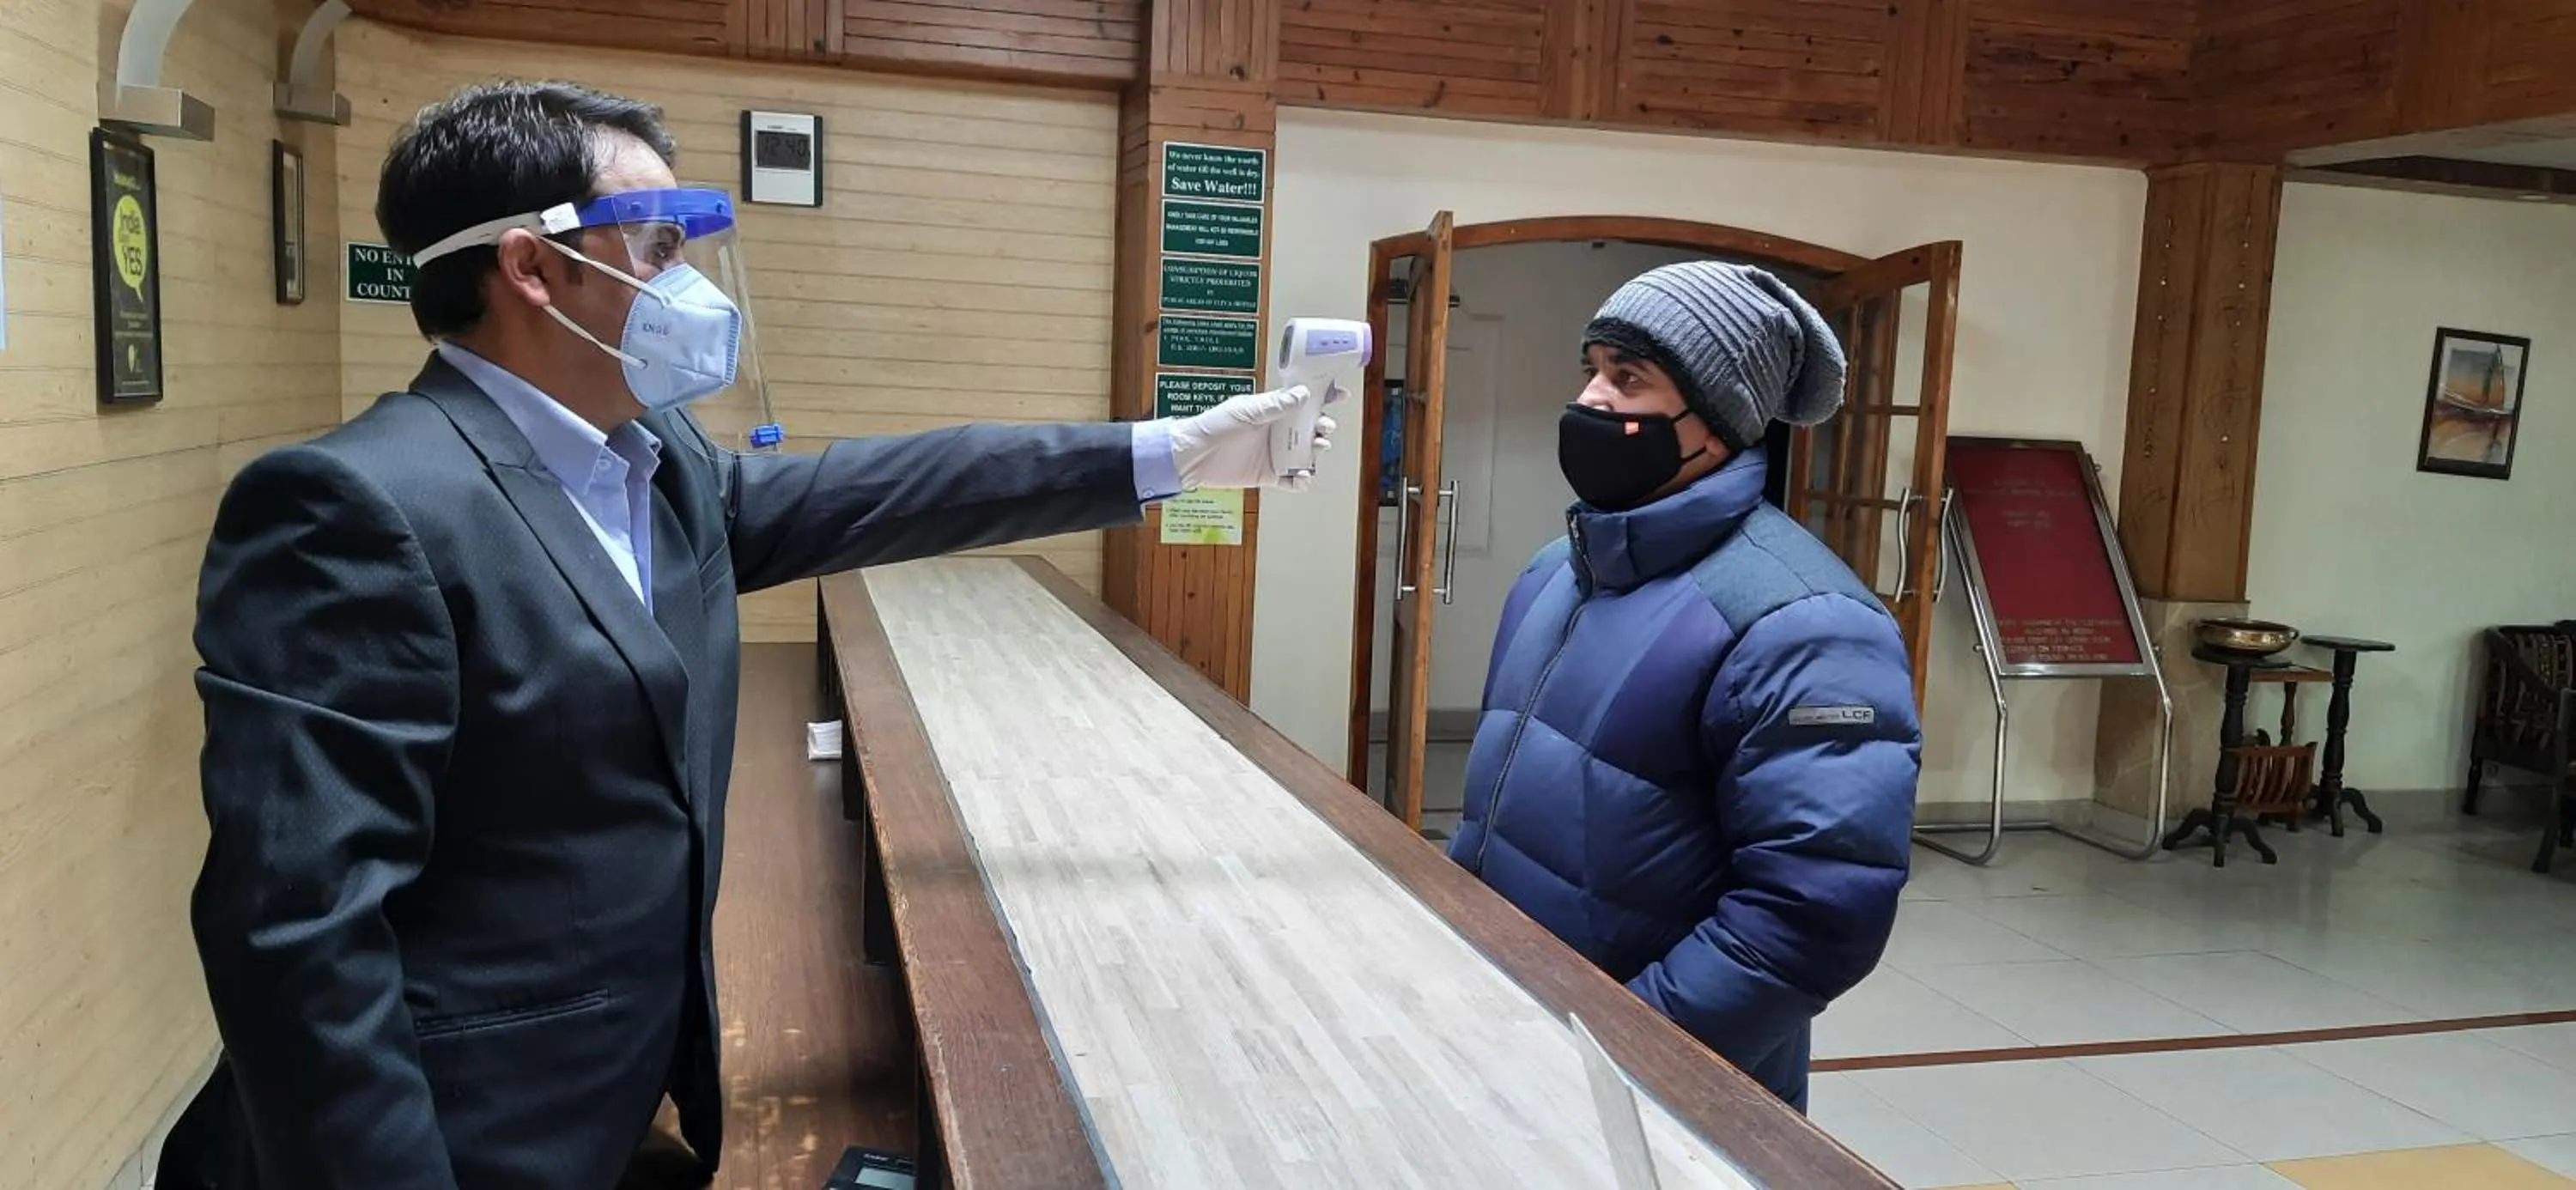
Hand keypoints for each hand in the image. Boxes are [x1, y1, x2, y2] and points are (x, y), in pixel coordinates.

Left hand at [1166, 383, 1342, 491]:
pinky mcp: (1270, 474)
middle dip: (1323, 426)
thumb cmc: (1215, 426)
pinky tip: (1301, 477)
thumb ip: (1275, 405)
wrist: (1194, 455)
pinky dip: (1301, 481)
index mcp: (1273, 410)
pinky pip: (1292, 480)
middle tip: (1323, 427)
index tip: (1340, 394)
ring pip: (1307, 453)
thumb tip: (1303, 394)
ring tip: (1316, 447)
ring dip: (1316, 450)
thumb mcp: (1246, 411)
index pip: (1304, 401)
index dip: (1323, 397)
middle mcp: (1277, 431)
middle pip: (1311, 428)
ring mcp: (1275, 453)